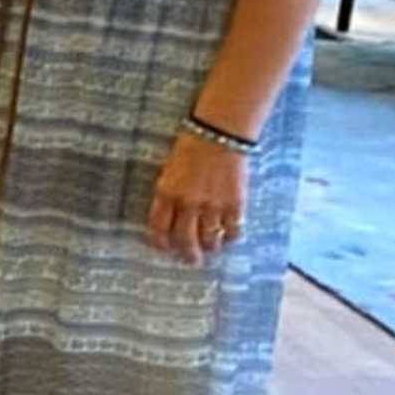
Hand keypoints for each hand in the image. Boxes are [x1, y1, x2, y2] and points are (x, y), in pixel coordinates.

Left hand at [149, 128, 248, 263]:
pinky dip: (231, 237)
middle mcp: (187, 203)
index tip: (164, 249)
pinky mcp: (235, 204)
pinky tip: (229, 237)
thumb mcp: (170, 170)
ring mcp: (212, 206)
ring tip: (211, 249)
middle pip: (185, 240)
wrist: (219, 134)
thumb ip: (170, 193)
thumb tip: (172, 216)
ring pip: (210, 239)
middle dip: (188, 254)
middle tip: (191, 261)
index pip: (159, 226)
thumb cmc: (191, 147)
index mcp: (166, 192)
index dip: (161, 242)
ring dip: (210, 247)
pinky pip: (233, 231)